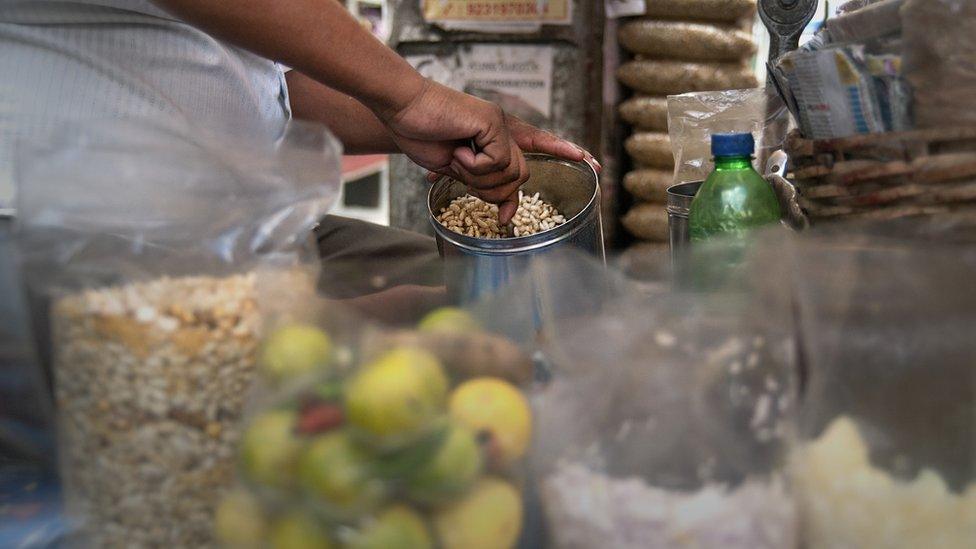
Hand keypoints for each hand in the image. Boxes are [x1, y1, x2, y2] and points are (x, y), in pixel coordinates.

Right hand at [379, 80, 528, 222]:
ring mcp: (498, 124)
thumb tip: (504, 213)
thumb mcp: (455, 168)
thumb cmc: (419, 134)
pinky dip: (474, 165)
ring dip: (479, 177)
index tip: (504, 218)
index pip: (517, 172)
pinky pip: (498, 160)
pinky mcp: (492, 121)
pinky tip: (457, 152)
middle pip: (520, 176)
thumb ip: (479, 182)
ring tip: (456, 161)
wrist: (402, 108)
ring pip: (510, 171)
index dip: (512, 198)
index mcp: (492, 140)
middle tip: (464, 181)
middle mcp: (500, 130)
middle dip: (493, 191)